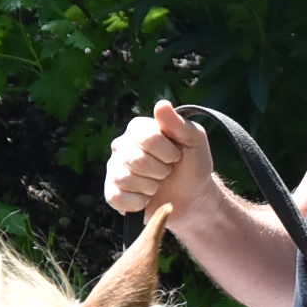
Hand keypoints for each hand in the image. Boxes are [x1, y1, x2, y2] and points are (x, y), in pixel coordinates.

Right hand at [102, 100, 214, 219]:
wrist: (192, 198)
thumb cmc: (193, 165)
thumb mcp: (194, 141)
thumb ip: (179, 123)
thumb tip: (161, 104)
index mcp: (138, 128)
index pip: (147, 138)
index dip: (168, 152)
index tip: (177, 156)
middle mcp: (121, 145)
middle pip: (136, 160)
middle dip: (160, 171)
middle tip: (167, 172)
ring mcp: (114, 169)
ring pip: (126, 179)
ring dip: (151, 187)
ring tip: (158, 184)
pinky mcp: (112, 193)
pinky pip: (118, 198)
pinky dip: (139, 202)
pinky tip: (147, 198)